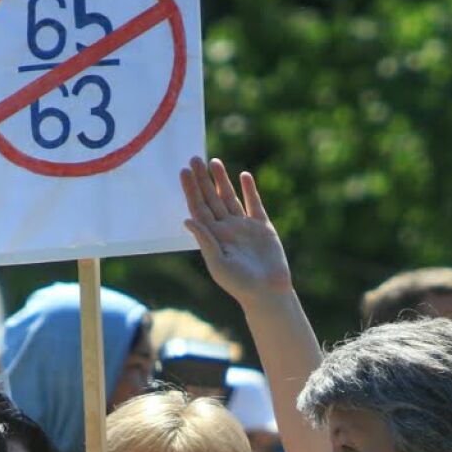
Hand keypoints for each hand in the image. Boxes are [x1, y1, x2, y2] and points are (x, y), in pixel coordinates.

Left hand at [181, 157, 293, 305]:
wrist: (268, 292)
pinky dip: (250, 190)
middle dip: (202, 180)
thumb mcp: (218, 264)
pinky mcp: (263, 227)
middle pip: (211, 199)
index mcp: (213, 237)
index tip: (184, 172)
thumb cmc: (240, 284)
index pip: (198, 208)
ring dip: (222, 180)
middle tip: (194, 159)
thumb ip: (205, 241)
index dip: (191, 190)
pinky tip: (244, 176)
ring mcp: (244, 226)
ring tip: (214, 162)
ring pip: (230, 197)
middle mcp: (226, 229)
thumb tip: (187, 220)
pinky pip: (254, 204)